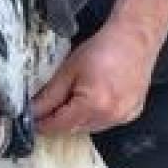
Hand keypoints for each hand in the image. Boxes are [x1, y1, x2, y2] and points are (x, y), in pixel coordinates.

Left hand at [33, 22, 157, 134]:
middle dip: (60, 120)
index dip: (43, 124)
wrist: (134, 39)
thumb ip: (49, 95)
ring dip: (78, 118)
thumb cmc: (104, 48)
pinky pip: (106, 122)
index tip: (33, 120)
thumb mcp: (69, 70)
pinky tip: (95, 97)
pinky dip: (95, 115)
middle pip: (74, 129)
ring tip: (76, 95)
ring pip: (90, 127)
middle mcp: (110, 116)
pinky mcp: (131, 114)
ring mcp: (123, 117)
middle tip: (49, 106)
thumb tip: (34, 110)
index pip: (59, 125)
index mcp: (93, 105)